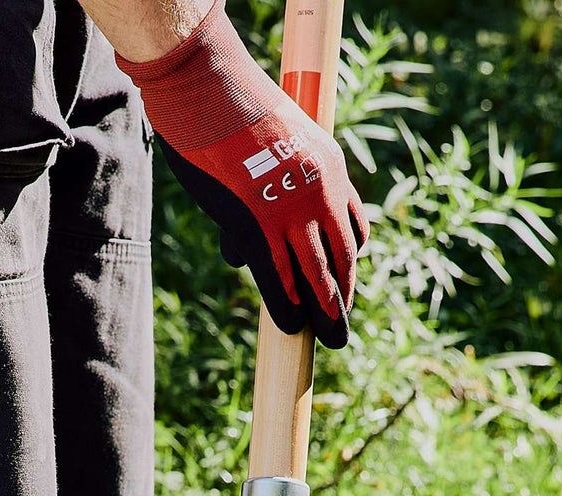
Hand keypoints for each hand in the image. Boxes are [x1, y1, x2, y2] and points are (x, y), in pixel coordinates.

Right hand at [116, 2, 368, 347]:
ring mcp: (291, 210)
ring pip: (317, 272)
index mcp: (329, 166)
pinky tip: (292, 326)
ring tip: (331, 339)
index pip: (350, 224)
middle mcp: (320, 190)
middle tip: (342, 329)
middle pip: (341, 256)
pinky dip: (287, 304)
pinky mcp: (259, 224)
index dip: (348, 259)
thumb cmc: (227, 109)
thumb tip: (241, 242)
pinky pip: (279, 275)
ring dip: (325, 310)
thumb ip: (266, 187)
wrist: (210, 90)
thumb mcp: (267, 142)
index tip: (343, 280)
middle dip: (342, 296)